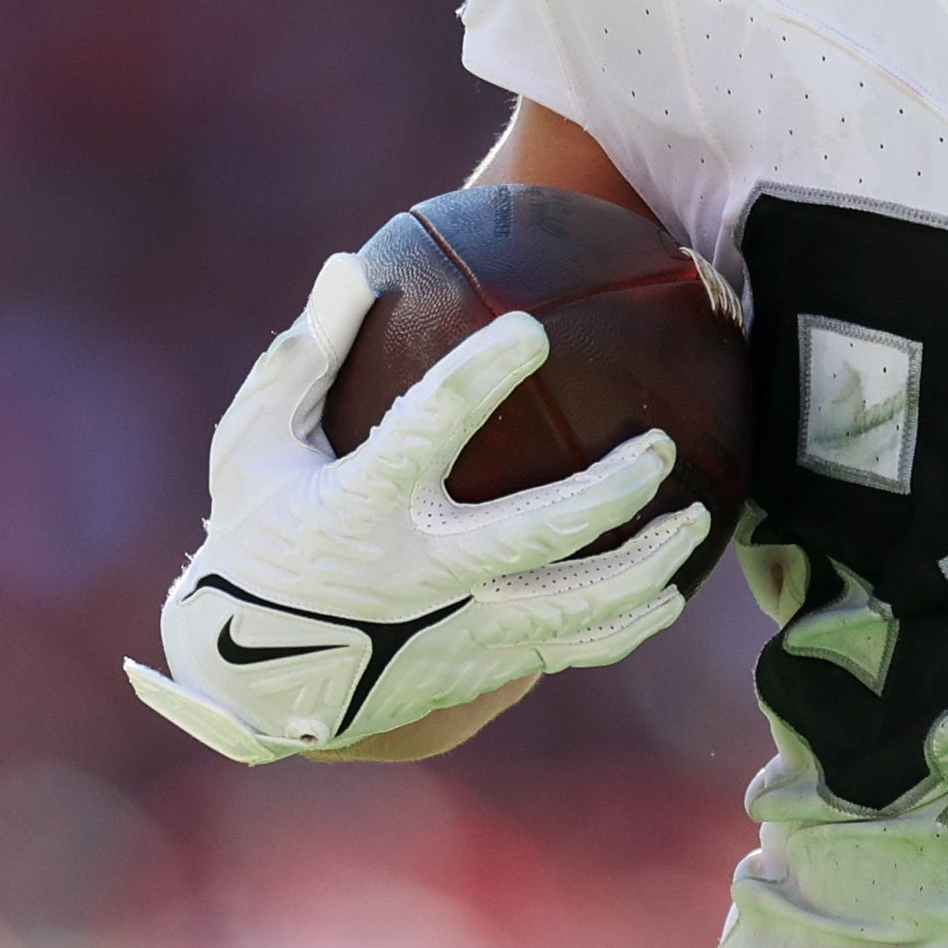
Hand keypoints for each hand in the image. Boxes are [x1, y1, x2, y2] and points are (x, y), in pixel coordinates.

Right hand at [125, 252, 708, 762]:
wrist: (251, 682)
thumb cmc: (259, 536)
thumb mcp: (253, 445)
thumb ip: (305, 359)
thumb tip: (350, 265)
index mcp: (362, 506)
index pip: (429, 429)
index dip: (481, 375)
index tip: (532, 328)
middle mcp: (419, 575)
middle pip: (535, 532)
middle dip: (607, 491)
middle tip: (658, 447)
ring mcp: (457, 630)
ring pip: (574, 606)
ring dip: (644, 565)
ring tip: (696, 520)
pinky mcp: (480, 667)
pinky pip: (571, 651)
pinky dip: (628, 625)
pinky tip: (671, 595)